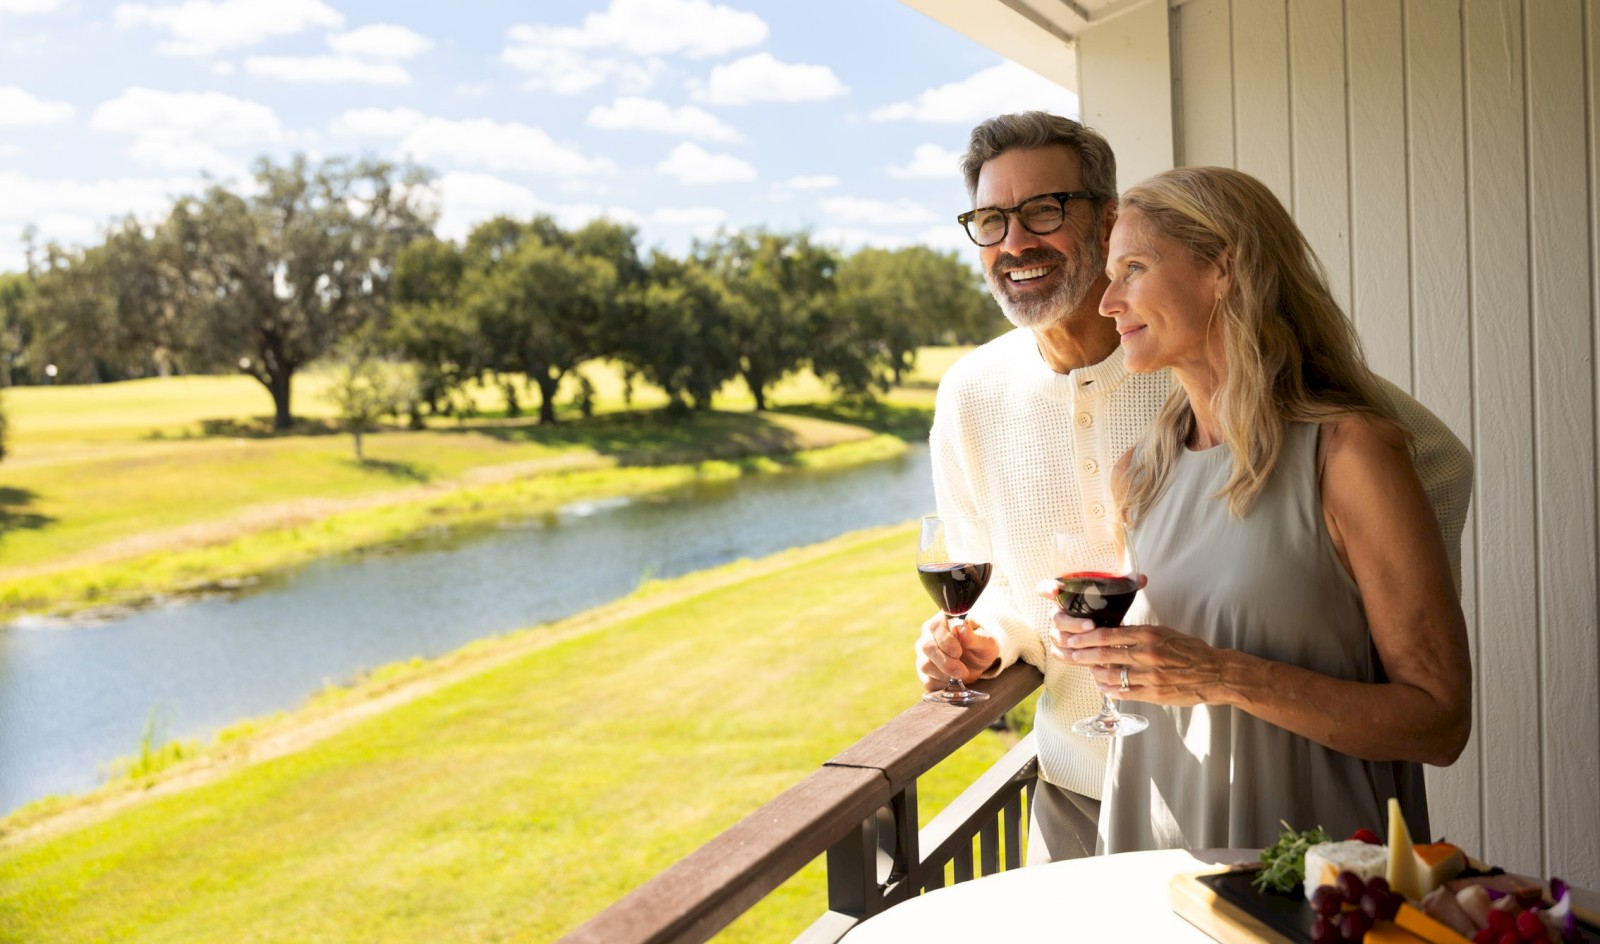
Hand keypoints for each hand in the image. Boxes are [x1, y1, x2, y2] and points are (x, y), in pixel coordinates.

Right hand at [916, 612, 999, 689]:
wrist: (979, 660)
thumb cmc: (981, 645)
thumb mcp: (985, 641)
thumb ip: (974, 637)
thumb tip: (962, 630)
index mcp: (942, 623)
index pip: (935, 628)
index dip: (945, 641)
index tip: (958, 652)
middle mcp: (928, 637)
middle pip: (927, 647)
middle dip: (945, 662)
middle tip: (962, 671)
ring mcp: (924, 655)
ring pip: (924, 665)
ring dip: (943, 674)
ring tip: (961, 676)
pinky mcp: (925, 673)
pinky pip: (927, 680)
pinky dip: (940, 684)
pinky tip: (952, 682)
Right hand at [1034, 574, 1147, 663]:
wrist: (1103, 630)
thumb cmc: (1104, 609)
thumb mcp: (1113, 597)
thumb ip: (1124, 586)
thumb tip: (1142, 578)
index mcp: (1065, 597)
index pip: (1046, 588)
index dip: (1047, 589)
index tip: (1055, 590)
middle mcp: (1057, 613)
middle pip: (1056, 618)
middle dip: (1072, 623)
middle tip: (1092, 625)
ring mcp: (1057, 632)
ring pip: (1057, 637)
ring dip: (1072, 641)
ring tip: (1091, 645)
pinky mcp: (1060, 648)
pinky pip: (1057, 653)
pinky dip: (1068, 656)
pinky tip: (1081, 659)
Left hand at [1061, 622, 1228, 706]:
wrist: (1216, 673)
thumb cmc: (1190, 651)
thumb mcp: (1164, 633)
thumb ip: (1138, 634)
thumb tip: (1112, 634)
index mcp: (1149, 635)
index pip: (1107, 634)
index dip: (1084, 637)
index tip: (1071, 638)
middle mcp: (1147, 654)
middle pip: (1103, 654)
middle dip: (1080, 654)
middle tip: (1066, 653)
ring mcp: (1149, 676)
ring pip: (1110, 676)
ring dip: (1093, 673)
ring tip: (1086, 670)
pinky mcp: (1154, 694)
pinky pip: (1123, 692)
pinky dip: (1109, 690)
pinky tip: (1102, 686)